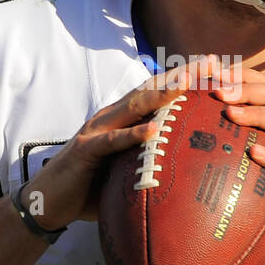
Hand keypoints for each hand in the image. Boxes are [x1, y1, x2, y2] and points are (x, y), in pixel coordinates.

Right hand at [23, 55, 221, 231]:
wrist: (47, 202)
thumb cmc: (91, 188)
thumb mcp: (127, 171)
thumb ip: (151, 162)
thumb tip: (190, 173)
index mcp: (123, 118)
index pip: (159, 91)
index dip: (186, 77)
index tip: (217, 66)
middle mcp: (111, 117)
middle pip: (151, 89)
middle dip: (182, 74)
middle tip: (212, 62)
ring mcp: (96, 129)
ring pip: (134, 106)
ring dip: (161, 94)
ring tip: (188, 83)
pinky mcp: (85, 149)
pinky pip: (112, 141)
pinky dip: (133, 134)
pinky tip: (153, 130)